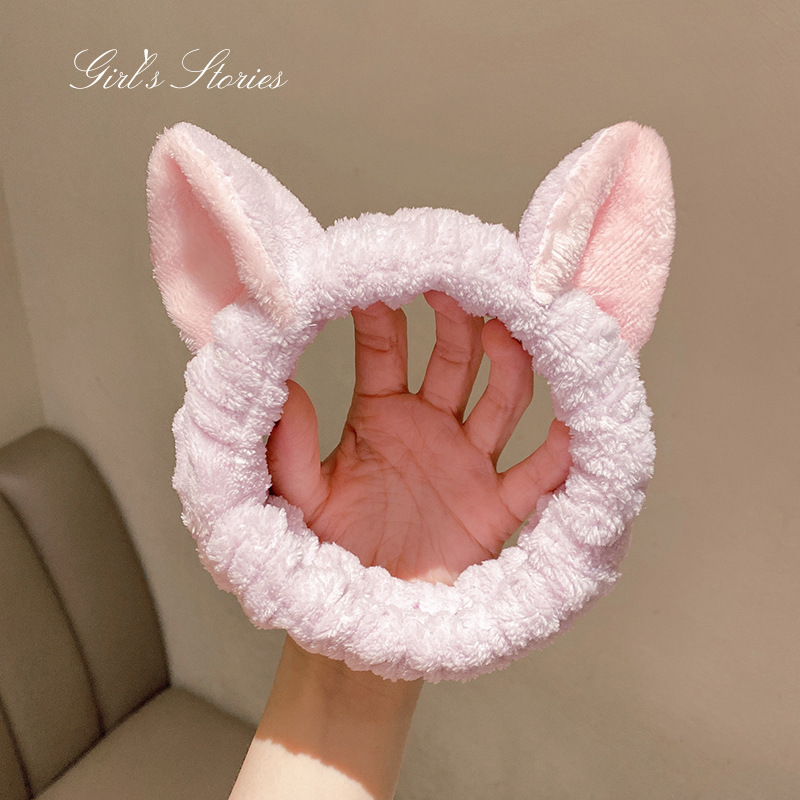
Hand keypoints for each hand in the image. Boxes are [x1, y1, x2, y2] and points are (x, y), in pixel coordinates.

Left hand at [267, 291, 570, 584]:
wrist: (364, 612)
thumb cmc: (332, 548)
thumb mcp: (301, 498)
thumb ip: (290, 450)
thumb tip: (286, 391)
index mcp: (380, 413)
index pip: (385, 350)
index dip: (384, 314)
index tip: (382, 275)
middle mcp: (430, 426)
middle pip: (454, 360)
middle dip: (459, 322)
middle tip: (458, 285)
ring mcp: (468, 462)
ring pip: (501, 401)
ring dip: (509, 366)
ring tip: (509, 331)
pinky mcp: (495, 508)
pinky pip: (532, 478)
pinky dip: (553, 458)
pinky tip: (568, 433)